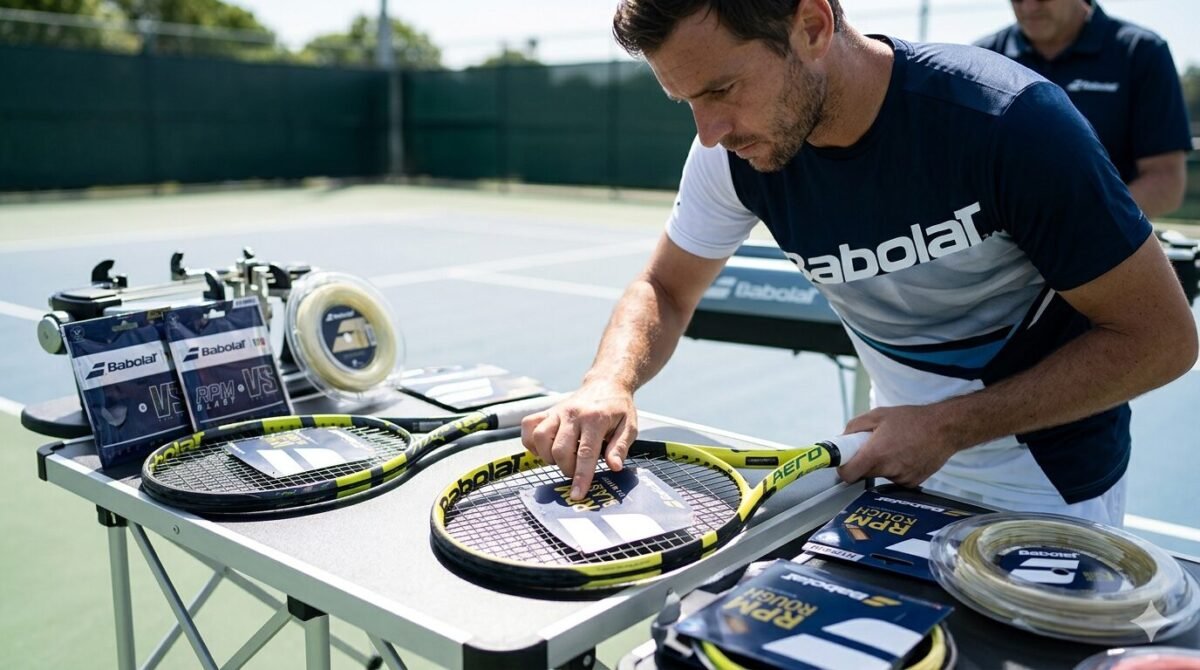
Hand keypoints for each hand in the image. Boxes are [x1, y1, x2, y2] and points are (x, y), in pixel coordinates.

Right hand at [520, 382, 637, 498]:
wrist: (606, 383)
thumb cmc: (618, 408)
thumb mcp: (630, 426)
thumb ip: (620, 447)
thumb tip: (614, 467)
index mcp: (595, 418)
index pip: (586, 453)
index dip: (581, 476)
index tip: (577, 495)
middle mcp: (572, 413)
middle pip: (559, 449)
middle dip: (567, 469)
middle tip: (577, 471)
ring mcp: (557, 411)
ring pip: (539, 437)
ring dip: (548, 456)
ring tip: (562, 459)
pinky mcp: (547, 411)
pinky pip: (528, 427)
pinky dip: (532, 442)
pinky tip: (546, 448)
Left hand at [835, 404, 964, 487]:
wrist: (945, 428)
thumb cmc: (912, 419)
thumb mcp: (878, 414)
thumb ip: (855, 427)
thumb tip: (842, 439)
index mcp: (876, 454)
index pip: (848, 475)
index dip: (844, 469)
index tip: (845, 461)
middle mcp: (888, 470)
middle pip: (864, 474)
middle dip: (864, 462)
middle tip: (873, 446)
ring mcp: (902, 479)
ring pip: (880, 476)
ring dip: (882, 465)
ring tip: (895, 447)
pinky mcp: (913, 483)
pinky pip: (895, 478)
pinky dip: (896, 468)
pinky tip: (906, 454)